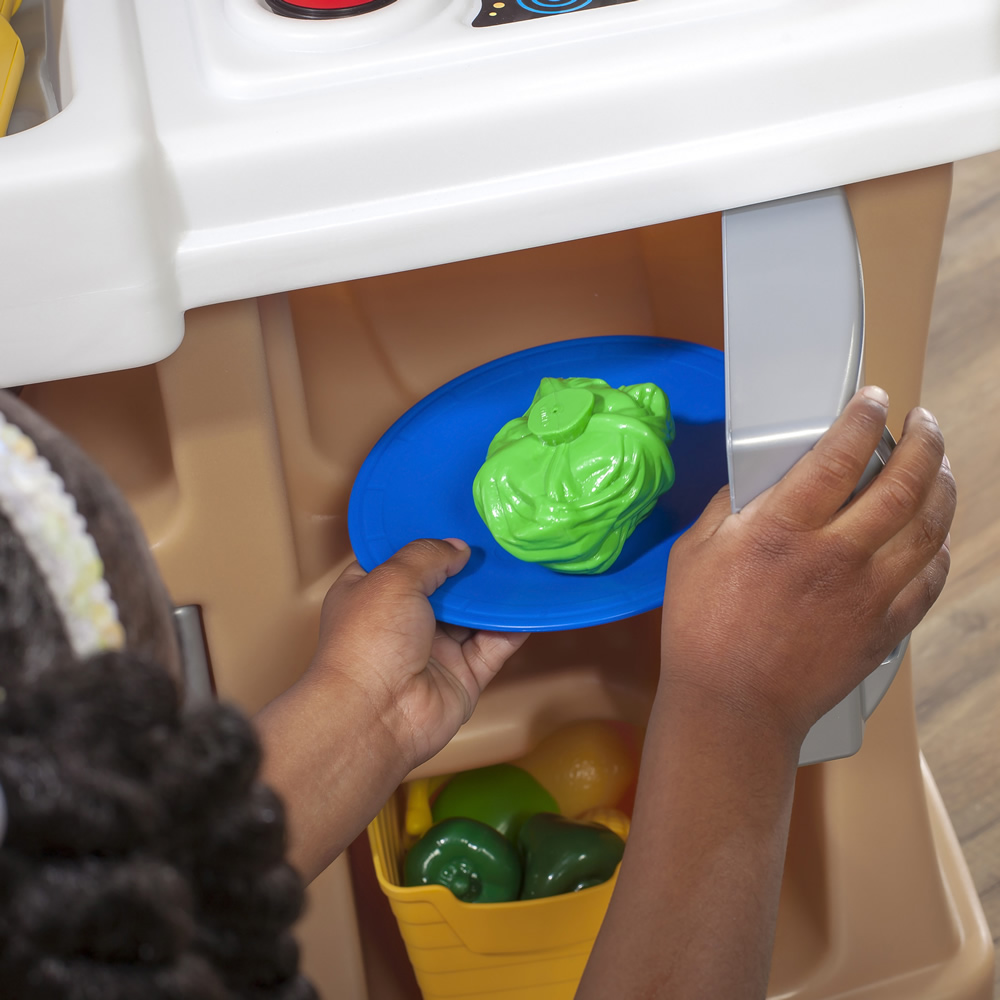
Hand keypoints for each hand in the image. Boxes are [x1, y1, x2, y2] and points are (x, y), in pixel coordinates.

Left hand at [308, 538, 529, 771]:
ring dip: (496, 592)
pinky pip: (495, 644)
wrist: (377, 716)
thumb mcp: (392, 578)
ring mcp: (435, 648)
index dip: (424, 540)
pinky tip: (533, 600)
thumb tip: (459, 548)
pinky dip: (514, 625)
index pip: (399, 559)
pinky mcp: (465, 674)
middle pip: (443, 584)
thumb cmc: (370, 640)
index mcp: (371, 593)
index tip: (454, 516)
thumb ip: (428, 555)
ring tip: (523, 559)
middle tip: (500, 535)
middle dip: (468, 564)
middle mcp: (403, 619)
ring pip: (474, 614)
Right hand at [659, 386, 954, 747]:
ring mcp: (866, 594)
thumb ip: (729, 509)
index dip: (863, 417)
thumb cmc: (703, 632)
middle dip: (923, 441)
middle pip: (903, 483)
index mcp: (782, 530)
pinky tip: (934, 538)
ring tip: (941, 468)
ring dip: (943, 487)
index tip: (872, 401)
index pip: (839, 454)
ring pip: (929, 527)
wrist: (732, 707)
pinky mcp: (883, 629)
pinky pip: (929, 581)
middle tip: (923, 424)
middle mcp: (834, 556)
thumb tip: (757, 482)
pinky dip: (940, 552)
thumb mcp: (694, 553)